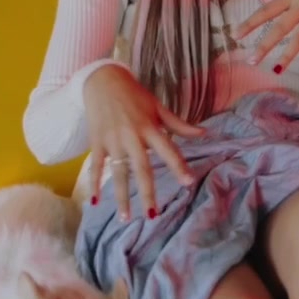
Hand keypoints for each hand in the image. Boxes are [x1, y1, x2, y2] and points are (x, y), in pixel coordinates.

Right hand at [84, 65, 203, 220]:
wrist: (104, 80)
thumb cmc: (135, 95)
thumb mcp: (158, 107)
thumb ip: (179, 124)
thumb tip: (204, 133)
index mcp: (150, 127)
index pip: (168, 150)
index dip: (179, 166)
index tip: (188, 183)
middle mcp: (132, 136)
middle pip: (142, 168)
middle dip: (147, 192)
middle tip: (153, 215)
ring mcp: (113, 140)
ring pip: (118, 173)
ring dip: (121, 196)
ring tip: (125, 218)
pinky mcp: (97, 142)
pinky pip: (96, 166)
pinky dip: (94, 183)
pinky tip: (94, 201)